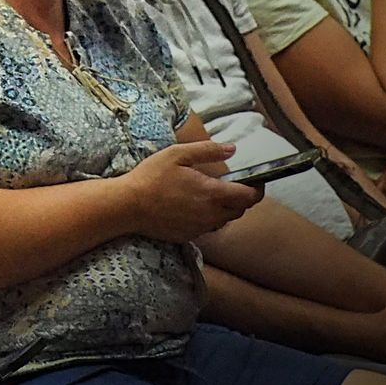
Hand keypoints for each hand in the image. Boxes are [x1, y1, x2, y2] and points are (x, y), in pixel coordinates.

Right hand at [117, 140, 260, 241]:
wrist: (127, 206)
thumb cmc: (151, 177)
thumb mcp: (177, 154)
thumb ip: (207, 150)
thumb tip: (233, 149)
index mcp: (213, 193)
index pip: (250, 196)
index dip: (258, 189)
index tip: (255, 181)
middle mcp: (211, 214)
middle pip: (240, 210)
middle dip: (241, 198)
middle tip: (230, 185)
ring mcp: (200, 227)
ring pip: (224, 220)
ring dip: (224, 208)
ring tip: (210, 195)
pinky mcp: (189, 235)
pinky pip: (207, 227)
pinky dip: (207, 217)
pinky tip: (192, 207)